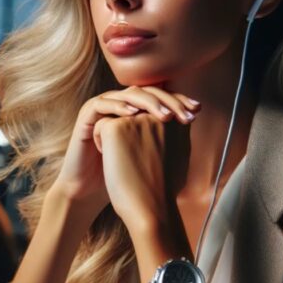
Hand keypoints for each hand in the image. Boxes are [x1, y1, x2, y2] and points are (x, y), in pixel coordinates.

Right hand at [51, 86, 197, 219]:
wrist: (90, 191)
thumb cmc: (122, 177)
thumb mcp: (149, 155)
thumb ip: (166, 137)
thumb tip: (193, 123)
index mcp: (136, 110)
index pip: (160, 97)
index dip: (178, 100)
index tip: (197, 110)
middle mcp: (120, 104)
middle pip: (147, 91)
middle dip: (168, 100)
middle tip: (183, 113)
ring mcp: (102, 107)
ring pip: (127, 94)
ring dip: (148, 102)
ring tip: (163, 115)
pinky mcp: (86, 115)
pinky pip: (103, 104)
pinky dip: (119, 107)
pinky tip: (134, 115)